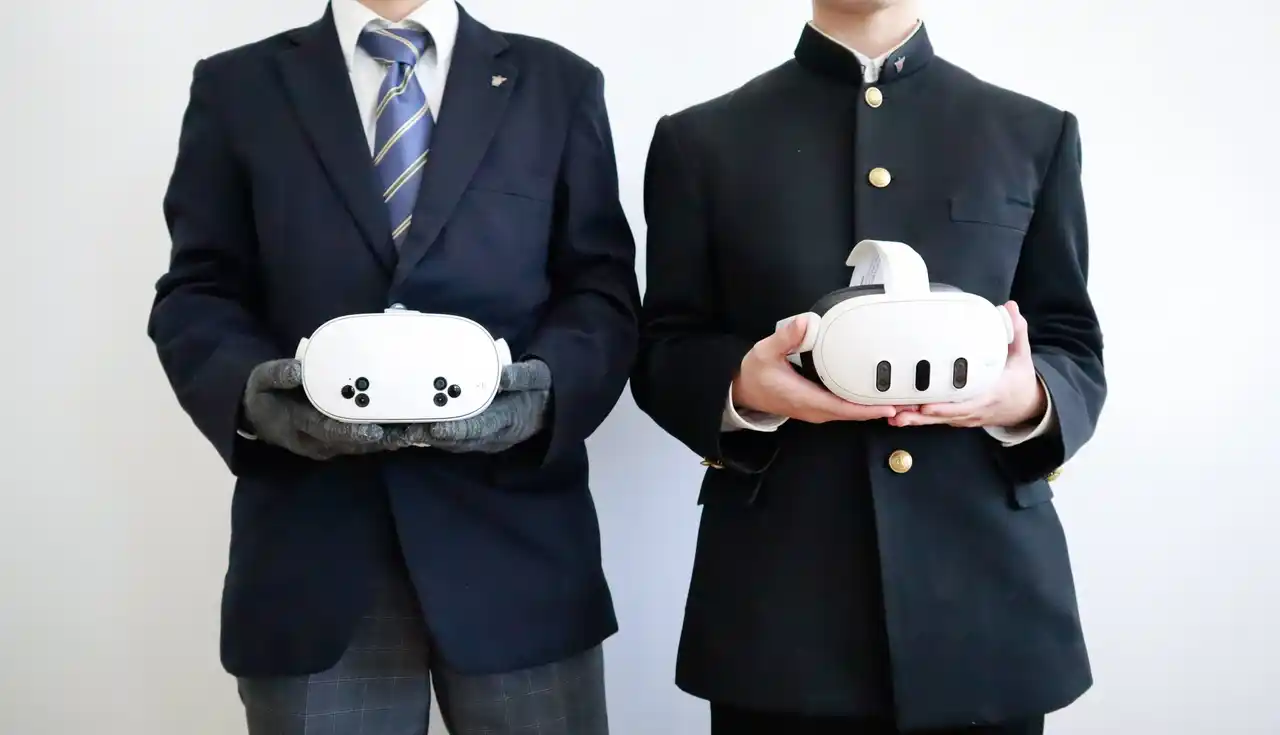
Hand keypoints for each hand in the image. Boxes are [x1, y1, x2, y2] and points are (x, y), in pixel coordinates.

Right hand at [242, 358, 396, 459]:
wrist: (258, 417)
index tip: (374, 428)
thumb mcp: (261, 380)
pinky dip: (384, 439)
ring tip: (416, 431)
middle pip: (352, 443)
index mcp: (297, 425)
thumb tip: (298, 368)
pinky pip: (363, 445)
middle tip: (409, 431)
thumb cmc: (263, 394)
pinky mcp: (338, 445)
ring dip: (388, 441)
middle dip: (380, 439)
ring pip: (361, 447)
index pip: (327, 430)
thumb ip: (278, 374)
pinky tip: (407, 431)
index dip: (351, 430)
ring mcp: (328, 447)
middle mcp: (315, 442)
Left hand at [398, 360, 551, 453]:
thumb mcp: (537, 377)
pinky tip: (412, 427)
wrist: (547, 408)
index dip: (457, 429)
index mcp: (509, 420)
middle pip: (460, 441)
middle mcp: (495, 436)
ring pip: (452, 444)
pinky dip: (433, 436)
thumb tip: (502, 375)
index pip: (481, 427)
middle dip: (432, 436)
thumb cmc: (538, 389)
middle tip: (406, 428)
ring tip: (401, 429)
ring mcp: (485, 441)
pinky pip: (452, 441)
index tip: (436, 427)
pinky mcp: (475, 439)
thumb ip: (520, 376)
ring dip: (428, 439)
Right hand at [732, 316, 898, 423]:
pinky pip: (848, 408)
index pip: (845, 408)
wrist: (743, 391)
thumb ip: (787, 337)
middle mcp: (817, 410)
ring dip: (876, 407)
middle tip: (912, 401)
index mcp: (807, 399)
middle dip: (882, 408)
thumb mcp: (766, 351)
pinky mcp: (820, 406)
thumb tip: (808, 321)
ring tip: (904, 397)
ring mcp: (819, 411)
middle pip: (856, 413)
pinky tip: (880, 394)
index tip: (893, 405)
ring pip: (853, 413)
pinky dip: (865, 404)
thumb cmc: (755, 373)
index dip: (870, 408)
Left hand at [890, 301, 1044, 428]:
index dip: (945, 407)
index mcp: (989, 394)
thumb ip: (1015, 332)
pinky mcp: (958, 418)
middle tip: (898, 413)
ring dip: (915, 419)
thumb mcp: (1022, 356)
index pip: (965, 404)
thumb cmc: (1020, 380)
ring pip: (937, 421)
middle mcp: (974, 409)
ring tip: (893, 416)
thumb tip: (1009, 307)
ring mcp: (965, 417)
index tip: (926, 406)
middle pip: (944, 416)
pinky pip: (937, 420)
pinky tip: (898, 416)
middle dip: (920, 416)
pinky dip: (919, 419)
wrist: (1026, 407)